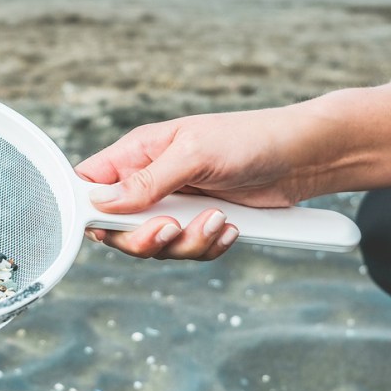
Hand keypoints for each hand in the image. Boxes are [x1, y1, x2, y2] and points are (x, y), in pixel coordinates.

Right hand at [75, 108, 305, 260]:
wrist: (302, 157)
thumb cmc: (248, 139)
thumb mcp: (192, 154)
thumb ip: (146, 181)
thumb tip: (100, 201)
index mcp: (138, 153)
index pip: (90, 184)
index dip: (89, 209)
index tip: (105, 225)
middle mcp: (151, 181)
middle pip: (117, 228)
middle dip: (143, 238)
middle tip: (170, 229)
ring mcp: (176, 205)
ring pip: (155, 246)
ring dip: (186, 243)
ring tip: (218, 220)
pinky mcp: (200, 224)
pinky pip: (188, 250)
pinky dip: (208, 247)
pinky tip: (230, 228)